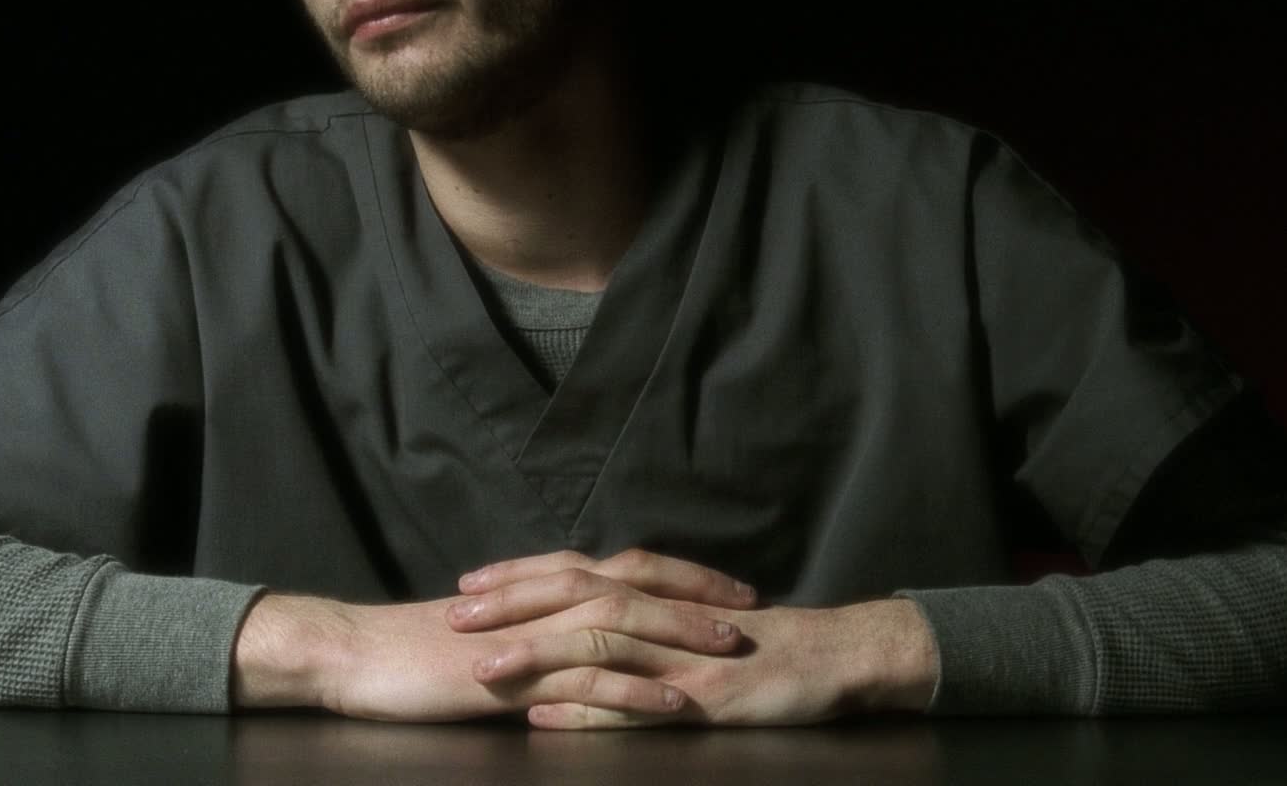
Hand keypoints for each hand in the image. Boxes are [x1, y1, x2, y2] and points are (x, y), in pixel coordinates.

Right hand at [231, 589, 746, 722]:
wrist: (356, 655)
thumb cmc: (416, 648)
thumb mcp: (491, 629)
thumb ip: (537, 623)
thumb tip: (579, 630)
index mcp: (540, 587)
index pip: (626, 568)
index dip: (682, 576)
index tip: (731, 588)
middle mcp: (543, 601)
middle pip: (636, 587)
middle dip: (698, 597)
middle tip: (754, 611)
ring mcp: (531, 638)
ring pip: (621, 626)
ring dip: (680, 636)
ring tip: (731, 651)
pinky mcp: (515, 676)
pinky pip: (587, 682)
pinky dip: (636, 692)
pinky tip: (673, 704)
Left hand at [451, 548, 939, 727]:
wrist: (833, 656)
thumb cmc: (760, 642)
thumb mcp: (691, 619)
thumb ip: (641, 614)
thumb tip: (581, 614)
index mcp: (655, 592)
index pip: (575, 572)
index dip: (519, 576)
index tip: (468, 583)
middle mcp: (660, 612)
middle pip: (573, 595)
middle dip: (510, 604)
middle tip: (454, 614)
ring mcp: (678, 652)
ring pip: (596, 642)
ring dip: (535, 653)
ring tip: (483, 667)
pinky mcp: (699, 694)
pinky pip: (634, 702)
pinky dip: (586, 707)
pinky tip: (546, 715)